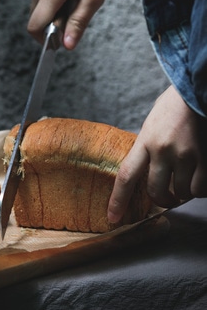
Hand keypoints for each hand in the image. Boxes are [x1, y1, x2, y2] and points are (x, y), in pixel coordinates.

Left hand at [108, 85, 206, 222]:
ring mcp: (186, 154)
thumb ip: (146, 147)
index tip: (113, 218)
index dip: (118, 201)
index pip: (126, 176)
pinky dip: (199, 190)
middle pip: (155, 191)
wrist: (196, 91)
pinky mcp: (204, 157)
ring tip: (185, 182)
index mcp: (145, 140)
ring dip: (182, 194)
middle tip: (165, 199)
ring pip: (181, 192)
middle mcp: (163, 150)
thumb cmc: (173, 106)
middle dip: (160, 201)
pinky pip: (200, 188)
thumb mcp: (151, 125)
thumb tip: (144, 169)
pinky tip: (198, 179)